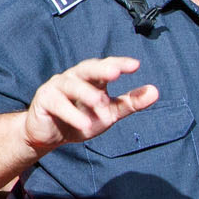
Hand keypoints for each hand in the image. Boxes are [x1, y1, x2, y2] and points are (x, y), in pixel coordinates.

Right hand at [19, 56, 158, 154]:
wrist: (49, 135)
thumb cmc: (80, 119)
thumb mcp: (109, 113)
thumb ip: (130, 102)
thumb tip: (155, 91)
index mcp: (91, 79)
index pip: (106, 66)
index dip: (119, 64)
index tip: (135, 65)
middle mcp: (73, 78)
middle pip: (87, 68)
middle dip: (101, 69)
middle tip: (115, 73)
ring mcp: (56, 87)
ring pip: (71, 84)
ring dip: (86, 93)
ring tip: (100, 103)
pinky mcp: (43, 100)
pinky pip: (58, 104)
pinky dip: (71, 114)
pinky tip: (84, 124)